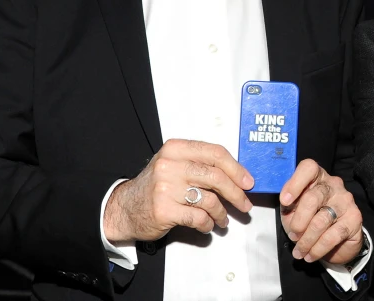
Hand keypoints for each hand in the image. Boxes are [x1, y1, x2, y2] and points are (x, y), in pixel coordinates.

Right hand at [103, 139, 254, 242]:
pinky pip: (198, 218)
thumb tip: (237, 176)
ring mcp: (166, 187)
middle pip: (216, 176)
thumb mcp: (174, 164)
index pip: (215, 153)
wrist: (125, 208)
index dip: (236, 168)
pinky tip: (207, 225)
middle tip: (244, 204)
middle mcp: (170, 164)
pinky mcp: (164, 210)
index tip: (248, 182)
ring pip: (210, 200)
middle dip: (236, 193)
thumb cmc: (156, 186)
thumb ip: (200, 164)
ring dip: (222, 213)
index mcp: (175, 149)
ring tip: (222, 219)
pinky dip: (207, 224)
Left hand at [278, 159, 363, 264]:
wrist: (335, 240)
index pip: (309, 168)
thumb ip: (289, 204)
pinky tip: (310, 255)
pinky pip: (333, 235)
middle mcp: (333, 184)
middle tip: (292, 235)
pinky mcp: (355, 218)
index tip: (284, 201)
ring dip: (307, 240)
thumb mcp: (293, 210)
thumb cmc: (309, 219)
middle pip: (313, 198)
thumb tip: (286, 204)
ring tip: (299, 251)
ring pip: (321, 220)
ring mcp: (346, 200)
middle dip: (299, 221)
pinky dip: (318, 248)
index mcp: (316, 177)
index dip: (295, 183)